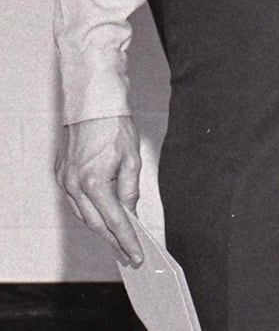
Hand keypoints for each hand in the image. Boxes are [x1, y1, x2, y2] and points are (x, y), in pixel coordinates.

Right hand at [56, 116, 143, 265]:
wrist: (92, 105)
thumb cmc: (115, 127)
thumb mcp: (131, 159)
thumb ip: (130, 190)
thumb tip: (130, 213)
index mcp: (93, 182)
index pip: (114, 220)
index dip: (126, 240)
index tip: (136, 255)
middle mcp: (74, 186)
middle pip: (95, 224)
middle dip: (113, 241)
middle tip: (129, 254)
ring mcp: (65, 181)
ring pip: (84, 215)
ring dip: (101, 228)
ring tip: (119, 239)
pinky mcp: (61, 176)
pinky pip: (77, 202)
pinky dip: (90, 212)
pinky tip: (102, 217)